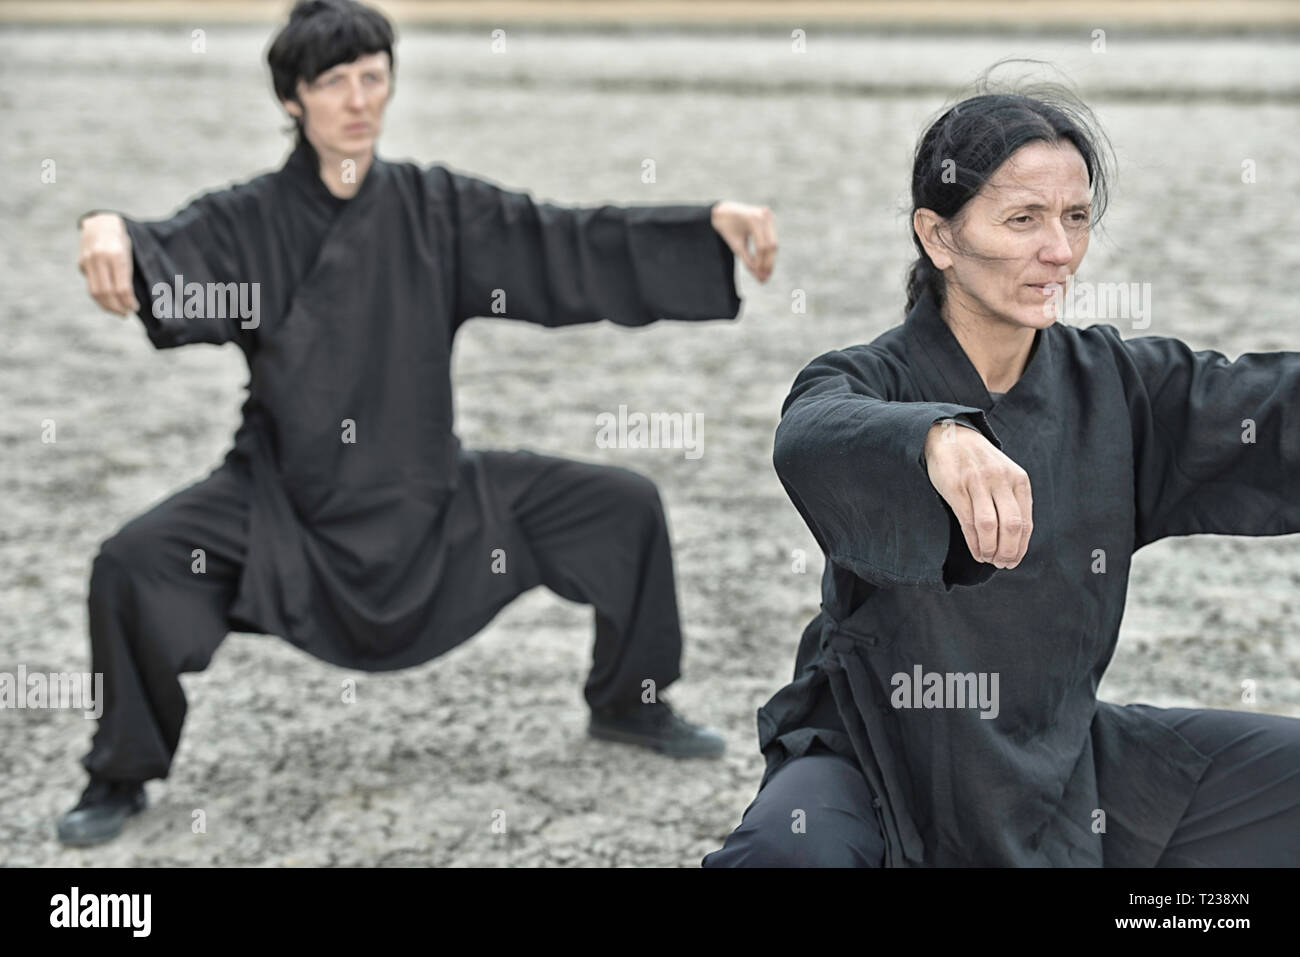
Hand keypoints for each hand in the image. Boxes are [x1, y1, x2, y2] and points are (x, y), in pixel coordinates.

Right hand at [78, 213, 137, 315]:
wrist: (101, 223)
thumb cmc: (121, 240)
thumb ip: (127, 274)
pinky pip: (90, 285)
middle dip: (117, 307)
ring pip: (95, 292)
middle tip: (125, 314)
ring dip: (107, 306)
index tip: (135, 308)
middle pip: (106, 292)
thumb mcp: (130, 253)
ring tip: (118, 311)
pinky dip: (100, 297)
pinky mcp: (81, 263)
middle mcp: (100, 258)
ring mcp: (88, 260)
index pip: (122, 287)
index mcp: (117, 255)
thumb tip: (127, 300)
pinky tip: (108, 301)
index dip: (128, 302)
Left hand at [710, 201, 776, 282]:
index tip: (759, 276)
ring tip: (766, 274)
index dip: (761, 263)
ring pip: (773, 243)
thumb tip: (760, 278)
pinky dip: (769, 252)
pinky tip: (766, 264)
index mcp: (753, 219)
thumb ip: (748, 261)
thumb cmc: (727, 229)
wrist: (724, 212)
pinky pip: (772, 239)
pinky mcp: (769, 219)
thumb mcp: (736, 246)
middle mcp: (764, 215)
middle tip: (765, 278)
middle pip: (771, 244)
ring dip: (770, 259)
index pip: (761, 246)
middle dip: (768, 263)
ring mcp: (768, 216)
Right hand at [923, 420, 1032, 568]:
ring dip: (990, 549)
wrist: (950, 436)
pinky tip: (976, 550)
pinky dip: (973, 542)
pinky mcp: (956, 488)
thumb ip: (1012, 499)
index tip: (1014, 560)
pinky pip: (968, 522)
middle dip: (1008, 552)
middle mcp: (1001, 480)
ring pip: (989, 526)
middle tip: (1002, 564)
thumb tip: (1016, 539)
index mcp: (1018, 479)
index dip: (1021, 547)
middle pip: (1011, 526)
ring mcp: (978, 483)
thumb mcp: (1004, 474)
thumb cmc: (979, 462)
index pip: (1026, 522)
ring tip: (988, 559)